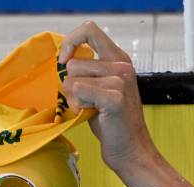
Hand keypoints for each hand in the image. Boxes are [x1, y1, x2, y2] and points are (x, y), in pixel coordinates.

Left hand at [59, 21, 157, 175]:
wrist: (130, 149)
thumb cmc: (111, 121)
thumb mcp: (99, 89)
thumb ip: (87, 72)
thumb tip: (63, 61)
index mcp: (118, 59)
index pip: (89, 30)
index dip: (71, 42)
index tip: (64, 61)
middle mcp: (121, 66)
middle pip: (73, 63)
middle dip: (72, 86)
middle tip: (88, 103)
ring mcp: (120, 80)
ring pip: (73, 80)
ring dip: (76, 99)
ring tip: (93, 110)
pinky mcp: (114, 97)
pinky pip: (78, 91)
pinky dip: (79, 106)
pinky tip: (94, 115)